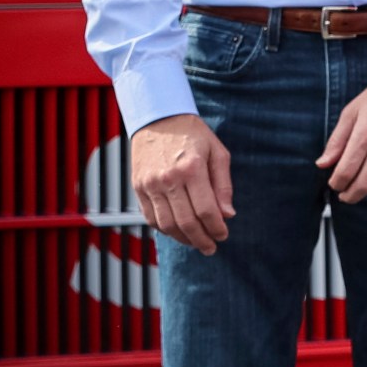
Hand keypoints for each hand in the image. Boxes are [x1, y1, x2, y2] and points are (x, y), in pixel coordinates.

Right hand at [131, 113, 234, 254]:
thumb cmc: (193, 134)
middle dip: (201, 239)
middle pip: (185, 222)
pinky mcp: (138, 187)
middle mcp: (168, 179)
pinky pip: (150, 217)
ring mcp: (150, 184)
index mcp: (191, 169)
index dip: (216, 228)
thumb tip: (228, 214)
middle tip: (211, 248)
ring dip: (182, 239)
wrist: (158, 119)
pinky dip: (164, 229)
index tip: (223, 235)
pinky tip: (177, 232)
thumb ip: (223, 185)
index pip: (205, 210)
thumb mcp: (217, 152)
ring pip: (166, 224)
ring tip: (196, 243)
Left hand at [317, 68, 366, 203]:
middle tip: (346, 196)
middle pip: (364, 184)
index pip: (346, 171)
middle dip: (350, 195)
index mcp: (364, 133)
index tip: (334, 184)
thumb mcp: (352, 111)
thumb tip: (322, 164)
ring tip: (366, 186)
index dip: (336, 184)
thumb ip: (336, 140)